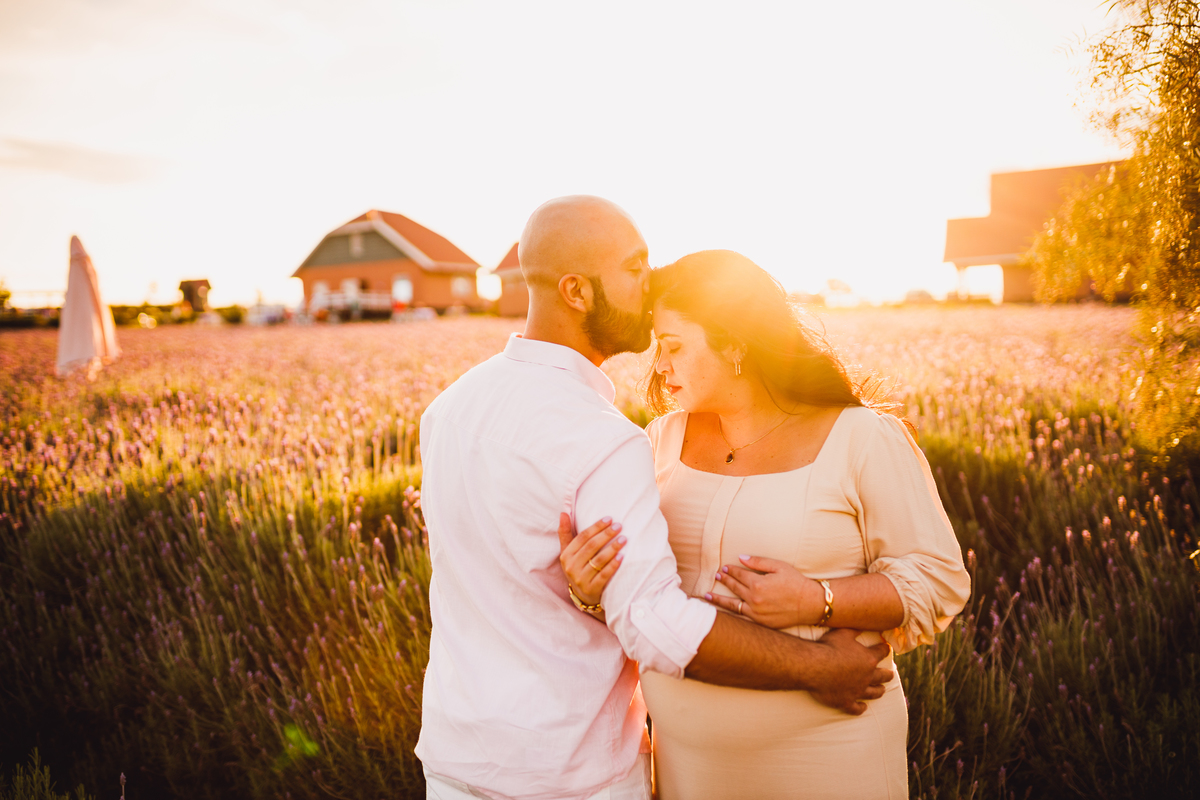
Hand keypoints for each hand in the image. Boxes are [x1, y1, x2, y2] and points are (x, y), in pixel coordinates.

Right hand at [557, 513, 625, 606]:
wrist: (582, 596)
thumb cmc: (577, 567)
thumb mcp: (568, 552)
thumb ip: (565, 533)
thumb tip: (563, 513)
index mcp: (566, 556)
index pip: (582, 538)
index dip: (596, 527)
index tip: (609, 518)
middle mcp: (571, 567)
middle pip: (591, 547)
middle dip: (606, 535)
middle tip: (619, 526)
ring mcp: (581, 579)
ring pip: (598, 560)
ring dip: (612, 548)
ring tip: (624, 539)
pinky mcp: (592, 589)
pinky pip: (604, 575)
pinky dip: (613, 565)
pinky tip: (622, 557)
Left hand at [705, 555, 822, 628]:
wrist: (811, 604)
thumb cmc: (796, 582)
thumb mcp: (778, 566)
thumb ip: (757, 562)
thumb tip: (740, 558)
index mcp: (758, 584)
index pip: (739, 575)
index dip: (731, 570)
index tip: (724, 568)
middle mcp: (754, 599)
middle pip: (734, 588)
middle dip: (724, 581)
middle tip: (716, 576)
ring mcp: (756, 613)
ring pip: (732, 605)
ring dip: (718, 600)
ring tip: (708, 596)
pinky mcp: (760, 623)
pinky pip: (741, 618)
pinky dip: (730, 614)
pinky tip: (722, 612)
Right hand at [807, 628, 892, 715]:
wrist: (814, 666)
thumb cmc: (829, 647)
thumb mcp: (843, 632)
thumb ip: (855, 630)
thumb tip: (863, 626)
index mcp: (868, 659)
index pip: (881, 653)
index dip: (884, 649)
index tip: (886, 648)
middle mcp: (867, 676)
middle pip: (882, 676)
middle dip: (887, 674)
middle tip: (890, 674)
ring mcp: (858, 691)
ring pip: (873, 693)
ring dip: (879, 691)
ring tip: (882, 690)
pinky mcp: (846, 702)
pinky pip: (857, 708)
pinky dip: (861, 708)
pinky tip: (863, 708)